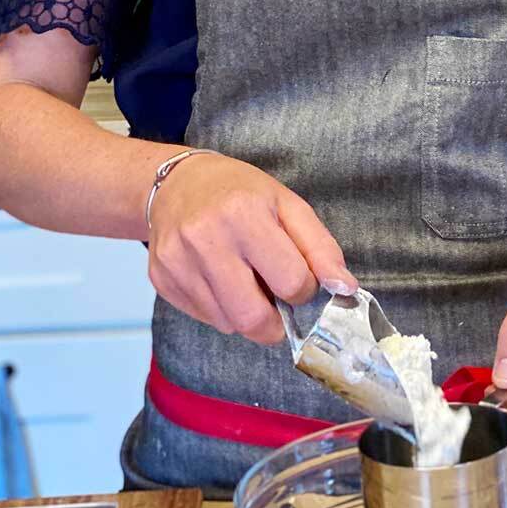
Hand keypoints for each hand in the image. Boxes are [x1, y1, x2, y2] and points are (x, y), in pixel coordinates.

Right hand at [147, 153, 357, 343]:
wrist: (177, 184)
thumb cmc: (242, 194)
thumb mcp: (289, 206)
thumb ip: (321, 249)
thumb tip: (345, 289)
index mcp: (244, 215)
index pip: (292, 283)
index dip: (304, 289)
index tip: (298, 277)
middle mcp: (204, 239)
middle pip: (254, 318)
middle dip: (276, 323)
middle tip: (277, 303)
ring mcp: (177, 262)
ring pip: (229, 324)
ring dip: (248, 315)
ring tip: (246, 282)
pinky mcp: (161, 280)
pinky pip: (206, 319)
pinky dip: (223, 311)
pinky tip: (221, 281)